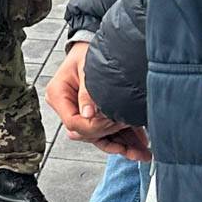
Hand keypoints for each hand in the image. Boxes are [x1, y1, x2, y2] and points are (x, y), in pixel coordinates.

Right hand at [45, 43, 149, 160]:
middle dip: (114, 142)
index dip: (96, 126)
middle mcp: (67, 107)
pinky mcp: (94, 116)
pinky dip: (124, 139)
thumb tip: (87, 114)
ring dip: (122, 146)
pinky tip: (140, 145)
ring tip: (143, 153)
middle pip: (88, 134)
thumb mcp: (86, 68)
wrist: (93, 48)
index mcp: (58, 95)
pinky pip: (107, 133)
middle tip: (137, 143)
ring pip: (100, 137)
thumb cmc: (87, 53)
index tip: (116, 121)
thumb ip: (87, 92)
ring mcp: (80, 113)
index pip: (74, 123)